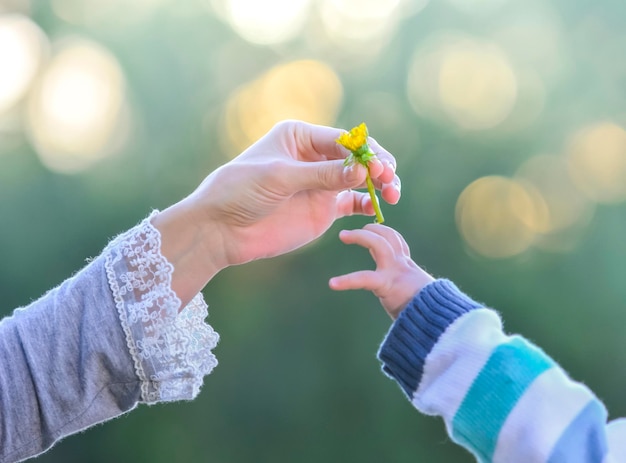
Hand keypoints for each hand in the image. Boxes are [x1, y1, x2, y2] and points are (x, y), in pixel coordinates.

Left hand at [153, 120, 400, 304]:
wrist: (222, 228)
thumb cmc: (242, 191)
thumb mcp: (280, 177)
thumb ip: (323, 174)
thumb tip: (365, 171)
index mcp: (301, 136)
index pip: (342, 139)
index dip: (364, 151)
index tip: (378, 166)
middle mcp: (314, 157)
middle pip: (357, 157)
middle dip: (377, 165)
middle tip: (390, 179)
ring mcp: (321, 183)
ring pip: (360, 178)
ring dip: (379, 184)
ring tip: (392, 194)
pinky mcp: (324, 208)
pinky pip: (354, 202)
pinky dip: (369, 204)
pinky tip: (379, 208)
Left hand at [329, 224, 433, 318]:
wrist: (439, 320)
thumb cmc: (430, 314)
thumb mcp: (419, 298)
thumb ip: (409, 294)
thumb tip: (407, 304)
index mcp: (409, 269)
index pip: (398, 244)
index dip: (386, 235)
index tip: (374, 231)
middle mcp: (403, 266)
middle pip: (389, 237)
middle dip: (373, 229)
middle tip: (356, 230)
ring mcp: (395, 272)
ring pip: (379, 244)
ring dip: (360, 237)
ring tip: (344, 235)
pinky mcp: (387, 285)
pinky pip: (363, 279)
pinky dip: (346, 281)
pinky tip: (332, 283)